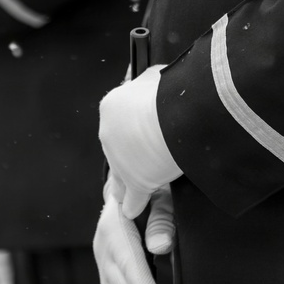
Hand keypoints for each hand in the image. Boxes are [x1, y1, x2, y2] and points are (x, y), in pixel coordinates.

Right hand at [92, 178, 174, 283]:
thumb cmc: (150, 188)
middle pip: (118, 283)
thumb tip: (160, 245)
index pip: (126, 255)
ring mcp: (104, 262)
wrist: (130, 184)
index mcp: (115, 222)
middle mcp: (105, 244)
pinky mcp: (109, 275)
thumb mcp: (160, 193)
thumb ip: (161, 217)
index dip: (138, 281)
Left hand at [98, 65, 181, 218]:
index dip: (133, 125)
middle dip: (131, 152)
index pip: (119, 118)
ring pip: (120, 174)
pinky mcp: (134, 182)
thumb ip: (149, 81)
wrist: (174, 116)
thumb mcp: (155, 75)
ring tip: (134, 188)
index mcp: (111, 106)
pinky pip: (132, 198)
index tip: (143, 128)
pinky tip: (134, 208)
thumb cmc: (168, 92)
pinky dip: (134, 203)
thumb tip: (153, 80)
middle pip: (119, 147)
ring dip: (127, 180)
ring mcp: (120, 160)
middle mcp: (109, 134)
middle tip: (147, 155)